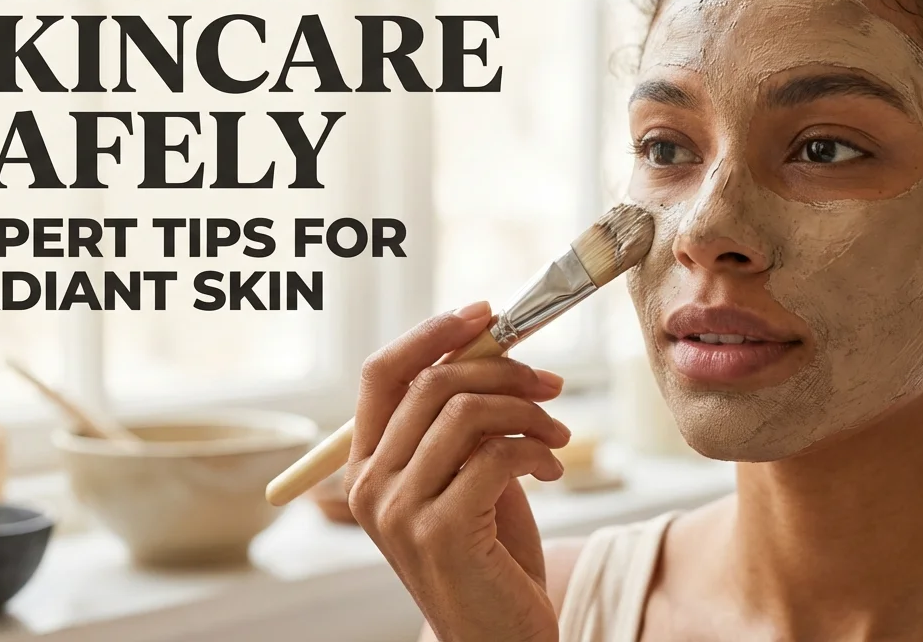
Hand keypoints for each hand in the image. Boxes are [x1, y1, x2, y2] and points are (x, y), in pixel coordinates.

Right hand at [345, 301, 568, 641]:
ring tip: (558, 435)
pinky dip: (535, 450)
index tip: (485, 313)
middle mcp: (369, 487)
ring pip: (466, 412)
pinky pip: (495, 454)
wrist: (499, 639)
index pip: (380, 373)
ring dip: (527, 412)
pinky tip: (550, 470)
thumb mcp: (469, 477)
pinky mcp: (441, 531)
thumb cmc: (490, 555)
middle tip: (552, 383)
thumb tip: (497, 343)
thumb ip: (465, 422)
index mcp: (365, 467)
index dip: (431, 333)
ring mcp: (399, 511)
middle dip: (503, 370)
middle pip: (430, 384)